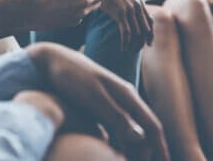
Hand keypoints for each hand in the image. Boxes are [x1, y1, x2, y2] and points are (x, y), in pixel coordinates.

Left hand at [28, 43, 169, 160]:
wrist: (51, 61)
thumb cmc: (72, 78)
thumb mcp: (94, 98)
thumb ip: (117, 117)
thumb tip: (141, 138)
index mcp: (128, 97)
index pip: (152, 126)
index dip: (161, 148)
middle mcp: (125, 100)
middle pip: (145, 131)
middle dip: (150, 151)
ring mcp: (113, 104)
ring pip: (131, 132)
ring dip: (136, 149)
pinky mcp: (100, 108)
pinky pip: (117, 130)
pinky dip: (120, 145)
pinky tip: (116, 153)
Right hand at [101, 0, 152, 50]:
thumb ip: (133, 8)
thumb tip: (137, 22)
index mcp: (140, 3)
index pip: (150, 22)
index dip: (151, 35)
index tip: (149, 44)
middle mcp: (137, 6)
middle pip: (145, 29)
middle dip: (142, 42)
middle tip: (137, 50)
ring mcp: (129, 10)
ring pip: (136, 33)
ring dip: (134, 44)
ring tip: (129, 50)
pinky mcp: (120, 14)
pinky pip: (126, 32)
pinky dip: (126, 42)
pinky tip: (123, 47)